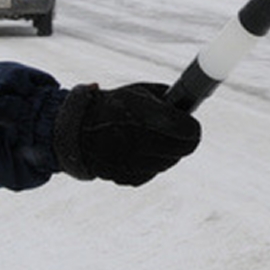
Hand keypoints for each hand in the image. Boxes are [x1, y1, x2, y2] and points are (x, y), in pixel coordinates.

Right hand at [54, 82, 200, 185]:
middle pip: (183, 149)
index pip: (186, 129)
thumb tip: (190, 104)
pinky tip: (140, 150)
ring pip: (169, 162)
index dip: (192, 127)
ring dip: (169, 152)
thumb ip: (167, 98)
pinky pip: (152, 172)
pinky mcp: (127, 177)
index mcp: (144, 115)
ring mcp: (133, 162)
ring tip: (156, 139)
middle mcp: (139, 141)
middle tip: (181, 133)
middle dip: (185, 140)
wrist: (77, 130)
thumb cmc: (113, 106)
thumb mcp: (139, 92)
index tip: (191, 124)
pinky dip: (151, 163)